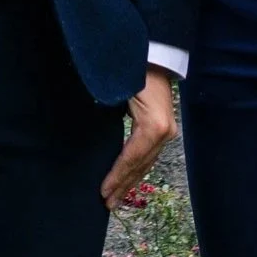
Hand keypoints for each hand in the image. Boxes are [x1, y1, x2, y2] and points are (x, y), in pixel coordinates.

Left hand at [100, 68, 178, 207]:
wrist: (154, 53)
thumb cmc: (130, 68)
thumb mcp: (116, 90)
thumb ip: (106, 111)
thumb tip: (90, 135)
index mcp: (153, 126)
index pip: (131, 159)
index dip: (116, 177)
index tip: (103, 192)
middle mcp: (165, 132)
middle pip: (140, 166)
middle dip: (123, 186)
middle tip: (107, 204)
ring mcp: (167, 131)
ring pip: (146, 163)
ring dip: (130, 181)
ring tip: (116, 197)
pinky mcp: (164, 128)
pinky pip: (148, 154)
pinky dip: (137, 168)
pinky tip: (128, 178)